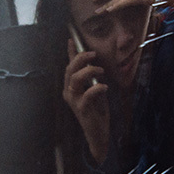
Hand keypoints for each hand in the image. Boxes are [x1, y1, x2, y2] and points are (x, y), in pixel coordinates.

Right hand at [62, 40, 110, 163]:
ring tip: (101, 71)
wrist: (98, 133)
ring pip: (75, 80)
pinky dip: (96, 88)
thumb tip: (92, 63)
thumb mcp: (95, 90)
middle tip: (94, 54)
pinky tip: (104, 87)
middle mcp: (69, 93)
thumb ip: (91, 78)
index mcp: (71, 87)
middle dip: (81, 59)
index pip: (69, 66)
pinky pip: (87, 95)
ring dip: (88, 71)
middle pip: (70, 70)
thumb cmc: (97, 111)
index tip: (71, 40)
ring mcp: (74, 101)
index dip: (70, 53)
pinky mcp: (82, 109)